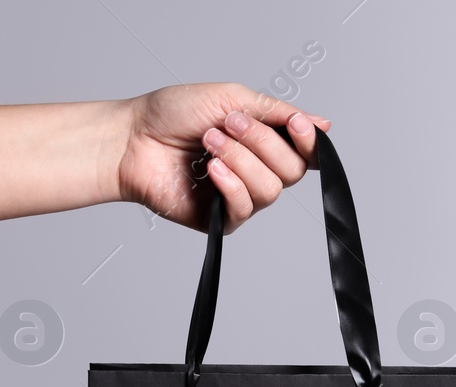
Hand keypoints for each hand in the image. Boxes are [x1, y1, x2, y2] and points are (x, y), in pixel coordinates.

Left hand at [116, 83, 331, 233]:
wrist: (131, 139)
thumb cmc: (173, 115)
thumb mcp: (231, 98)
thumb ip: (277, 112)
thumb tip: (323, 124)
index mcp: (265, 143)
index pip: (307, 153)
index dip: (309, 142)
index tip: (296, 124)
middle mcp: (259, 171)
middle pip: (293, 170)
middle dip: (262, 143)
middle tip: (227, 124)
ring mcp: (242, 196)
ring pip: (271, 189)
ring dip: (240, 160)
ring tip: (209, 142)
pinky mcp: (222, 218)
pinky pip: (245, 207)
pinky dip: (230, 184)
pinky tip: (210, 170)